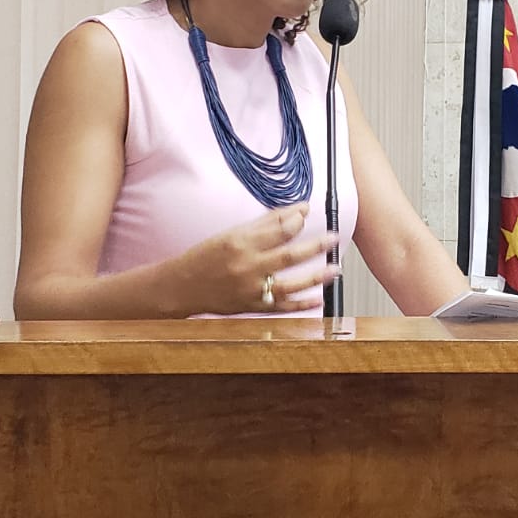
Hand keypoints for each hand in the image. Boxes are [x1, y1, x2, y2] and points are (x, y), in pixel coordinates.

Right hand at [172, 203, 338, 314]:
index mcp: (241, 243)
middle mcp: (247, 267)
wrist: (182, 287)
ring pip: (291, 284)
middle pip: (290, 255)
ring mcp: (251, 290)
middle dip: (316, 246)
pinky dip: (302, 304)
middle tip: (334, 238)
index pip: (279, 230)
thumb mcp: (231, 233)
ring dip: (316, 276)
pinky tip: (318, 298)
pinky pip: (282, 307)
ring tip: (335, 268)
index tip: (309, 211)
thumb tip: (297, 210)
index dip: (298, 219)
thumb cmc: (206, 257)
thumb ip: (266, 223)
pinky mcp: (252, 307)